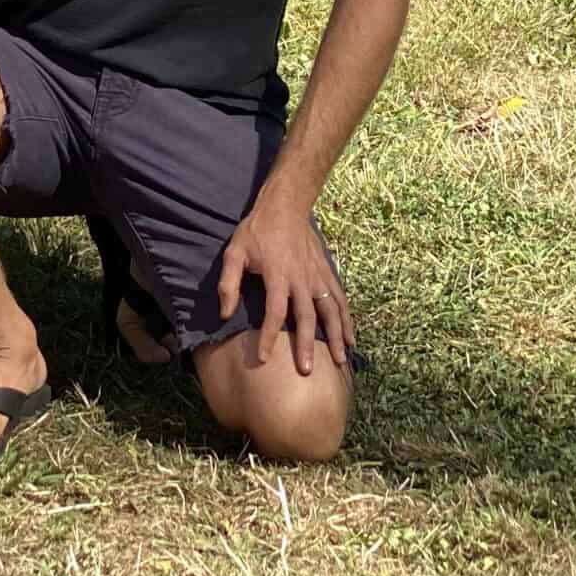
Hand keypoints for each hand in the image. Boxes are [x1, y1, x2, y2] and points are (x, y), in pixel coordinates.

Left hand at [216, 198, 352, 377]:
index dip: (268, 335)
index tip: (264, 359)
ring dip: (336, 334)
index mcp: (278, 273)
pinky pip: (339, 298)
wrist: (286, 205)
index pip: (275, 311)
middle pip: (307, 315)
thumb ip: (228, 282)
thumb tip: (224, 314)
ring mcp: (317, 275)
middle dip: (307, 344)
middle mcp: (301, 277)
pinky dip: (346, 317)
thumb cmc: (257, 231)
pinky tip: (351, 337)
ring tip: (341, 359)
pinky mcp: (326, 272)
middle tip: (307, 370)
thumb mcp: (235, 251)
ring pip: (330, 308)